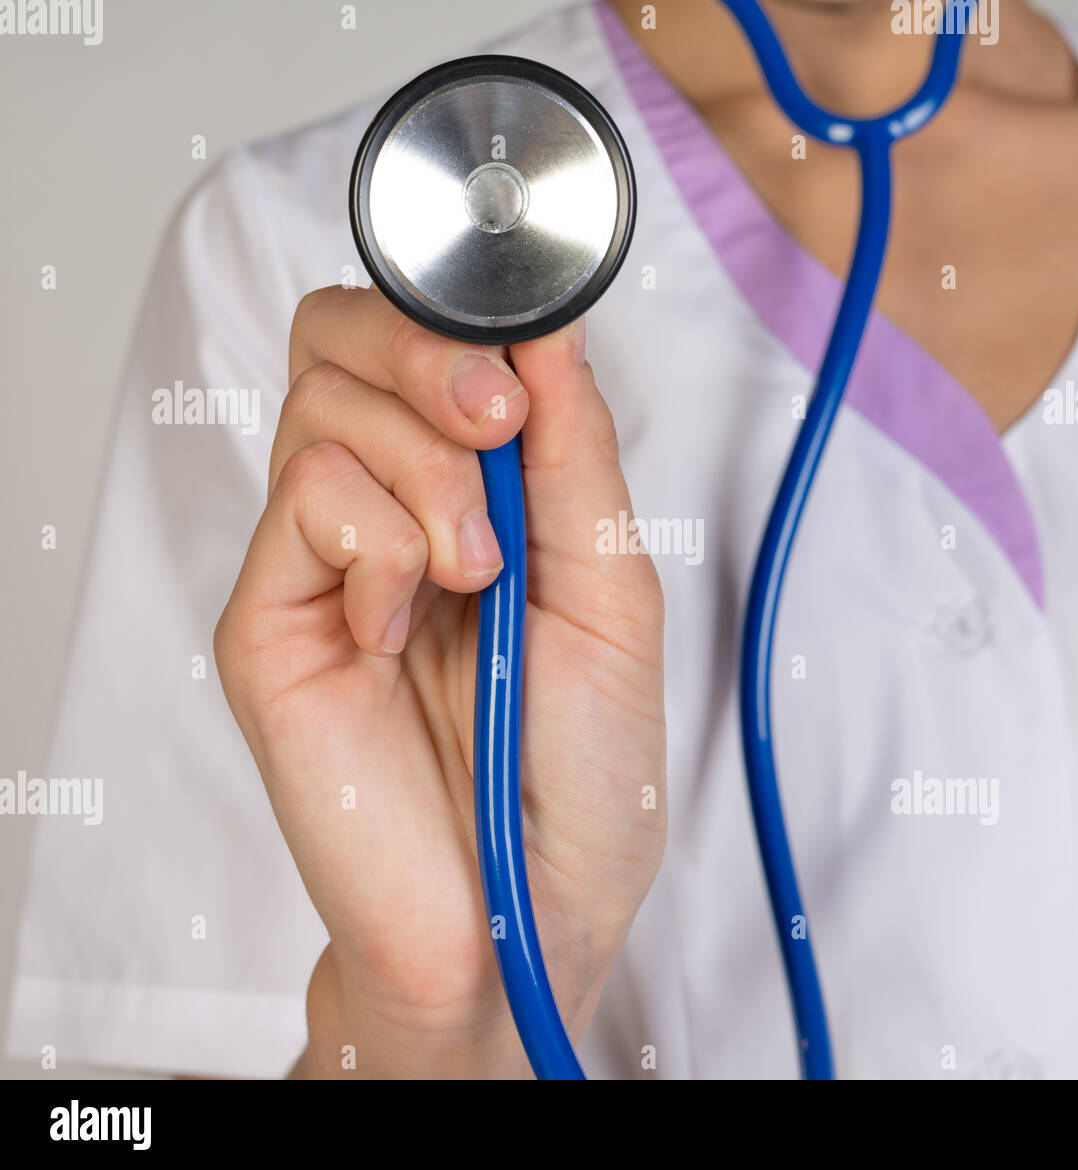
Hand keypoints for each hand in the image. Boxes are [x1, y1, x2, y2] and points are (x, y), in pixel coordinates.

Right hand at [215, 285, 665, 1076]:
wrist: (523, 912)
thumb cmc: (580, 772)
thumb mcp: (613, 592)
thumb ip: (576, 457)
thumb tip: (549, 329)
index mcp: (474, 496)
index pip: (422, 344)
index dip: (463, 323)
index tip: (526, 372)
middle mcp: (387, 512)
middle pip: (345, 341)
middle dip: (431, 360)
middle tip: (496, 429)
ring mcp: (320, 563)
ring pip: (325, 409)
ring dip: (426, 474)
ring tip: (475, 578)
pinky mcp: (270, 620)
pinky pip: (304, 504)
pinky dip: (380, 545)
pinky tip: (406, 627)